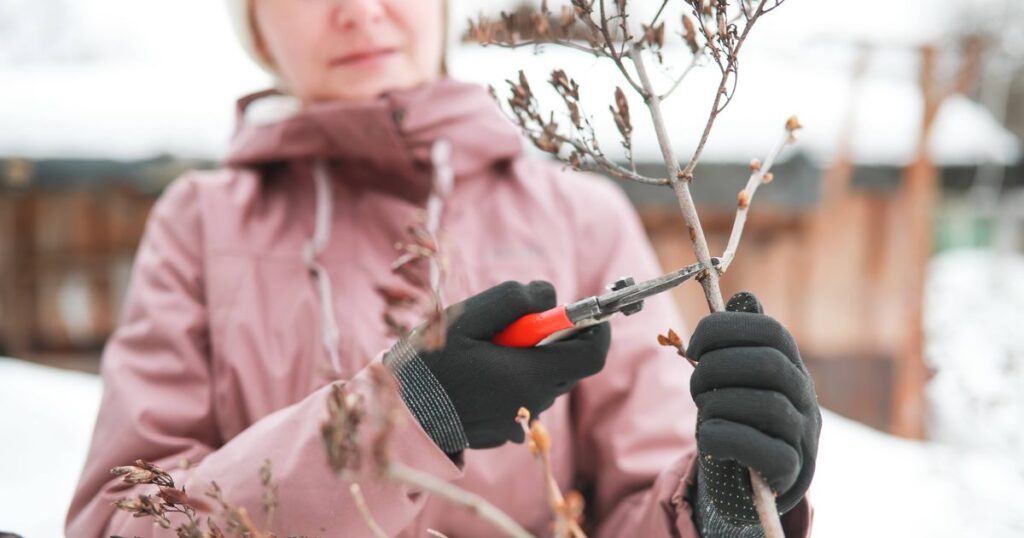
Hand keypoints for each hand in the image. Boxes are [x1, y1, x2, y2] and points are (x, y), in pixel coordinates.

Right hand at [385, 280, 610, 450]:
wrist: (397, 419)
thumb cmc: (427, 365)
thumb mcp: (465, 318)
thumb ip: (513, 299)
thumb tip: (550, 294)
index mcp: (529, 376)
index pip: (592, 354)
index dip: (597, 327)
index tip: (587, 310)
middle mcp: (533, 404)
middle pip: (569, 365)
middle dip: (555, 339)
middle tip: (518, 323)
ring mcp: (520, 424)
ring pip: (546, 380)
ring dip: (531, 358)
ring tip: (486, 349)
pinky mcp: (505, 432)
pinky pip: (525, 398)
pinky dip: (514, 379)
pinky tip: (478, 374)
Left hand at [686, 292, 819, 522]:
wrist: (748, 484)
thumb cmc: (737, 422)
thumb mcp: (735, 379)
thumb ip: (738, 342)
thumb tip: (744, 297)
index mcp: (790, 367)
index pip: (772, 331)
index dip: (727, 328)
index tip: (694, 346)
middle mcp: (804, 397)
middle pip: (770, 364)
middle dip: (718, 367)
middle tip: (696, 384)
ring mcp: (803, 435)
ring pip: (766, 405)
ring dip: (719, 404)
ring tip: (703, 411)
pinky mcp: (791, 471)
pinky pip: (761, 450)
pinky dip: (723, 438)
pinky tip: (708, 438)